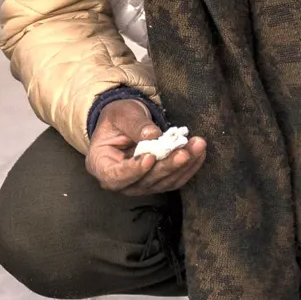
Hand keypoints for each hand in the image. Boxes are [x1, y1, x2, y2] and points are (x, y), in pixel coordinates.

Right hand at [86, 97, 204, 194]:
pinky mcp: (157, 182)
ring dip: (183, 166)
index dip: (133, 170)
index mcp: (101, 165)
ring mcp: (139, 185)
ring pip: (163, 182)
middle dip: (166, 167)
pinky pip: (174, 180)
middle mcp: (120, 182)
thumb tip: (152, 135)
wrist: (125, 123)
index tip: (149, 157)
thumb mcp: (121, 114)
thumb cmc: (117, 118)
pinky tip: (199, 152)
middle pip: (144, 182)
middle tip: (184, 152)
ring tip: (197, 145)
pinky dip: (189, 167)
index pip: (115, 176)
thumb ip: (134, 124)